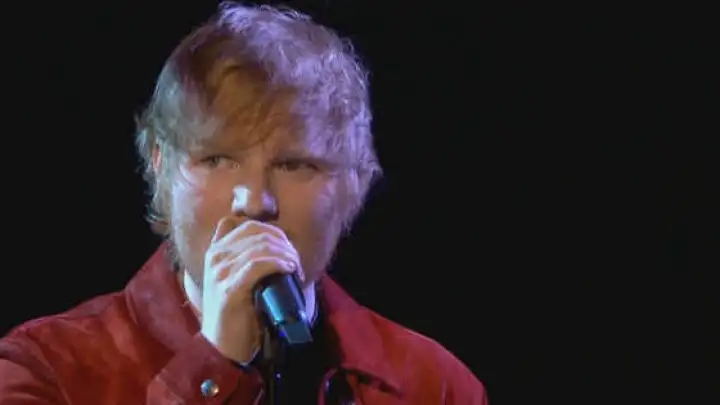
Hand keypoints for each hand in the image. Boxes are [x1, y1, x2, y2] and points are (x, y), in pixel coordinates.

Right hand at [200, 217, 303, 363]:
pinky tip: (289, 269)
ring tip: (296, 267)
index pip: (249, 225)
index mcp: (216, 251)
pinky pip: (257, 265)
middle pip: (257, 232)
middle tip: (295, 261)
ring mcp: (220, 271)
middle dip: (283, 243)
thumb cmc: (237, 313)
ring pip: (261, 247)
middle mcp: (216, 256)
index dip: (273, 232)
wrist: (222, 346)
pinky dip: (278, 263)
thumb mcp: (236, 278)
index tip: (287, 248)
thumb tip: (277, 243)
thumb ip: (246, 258)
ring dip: (285, 254)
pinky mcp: (229, 288)